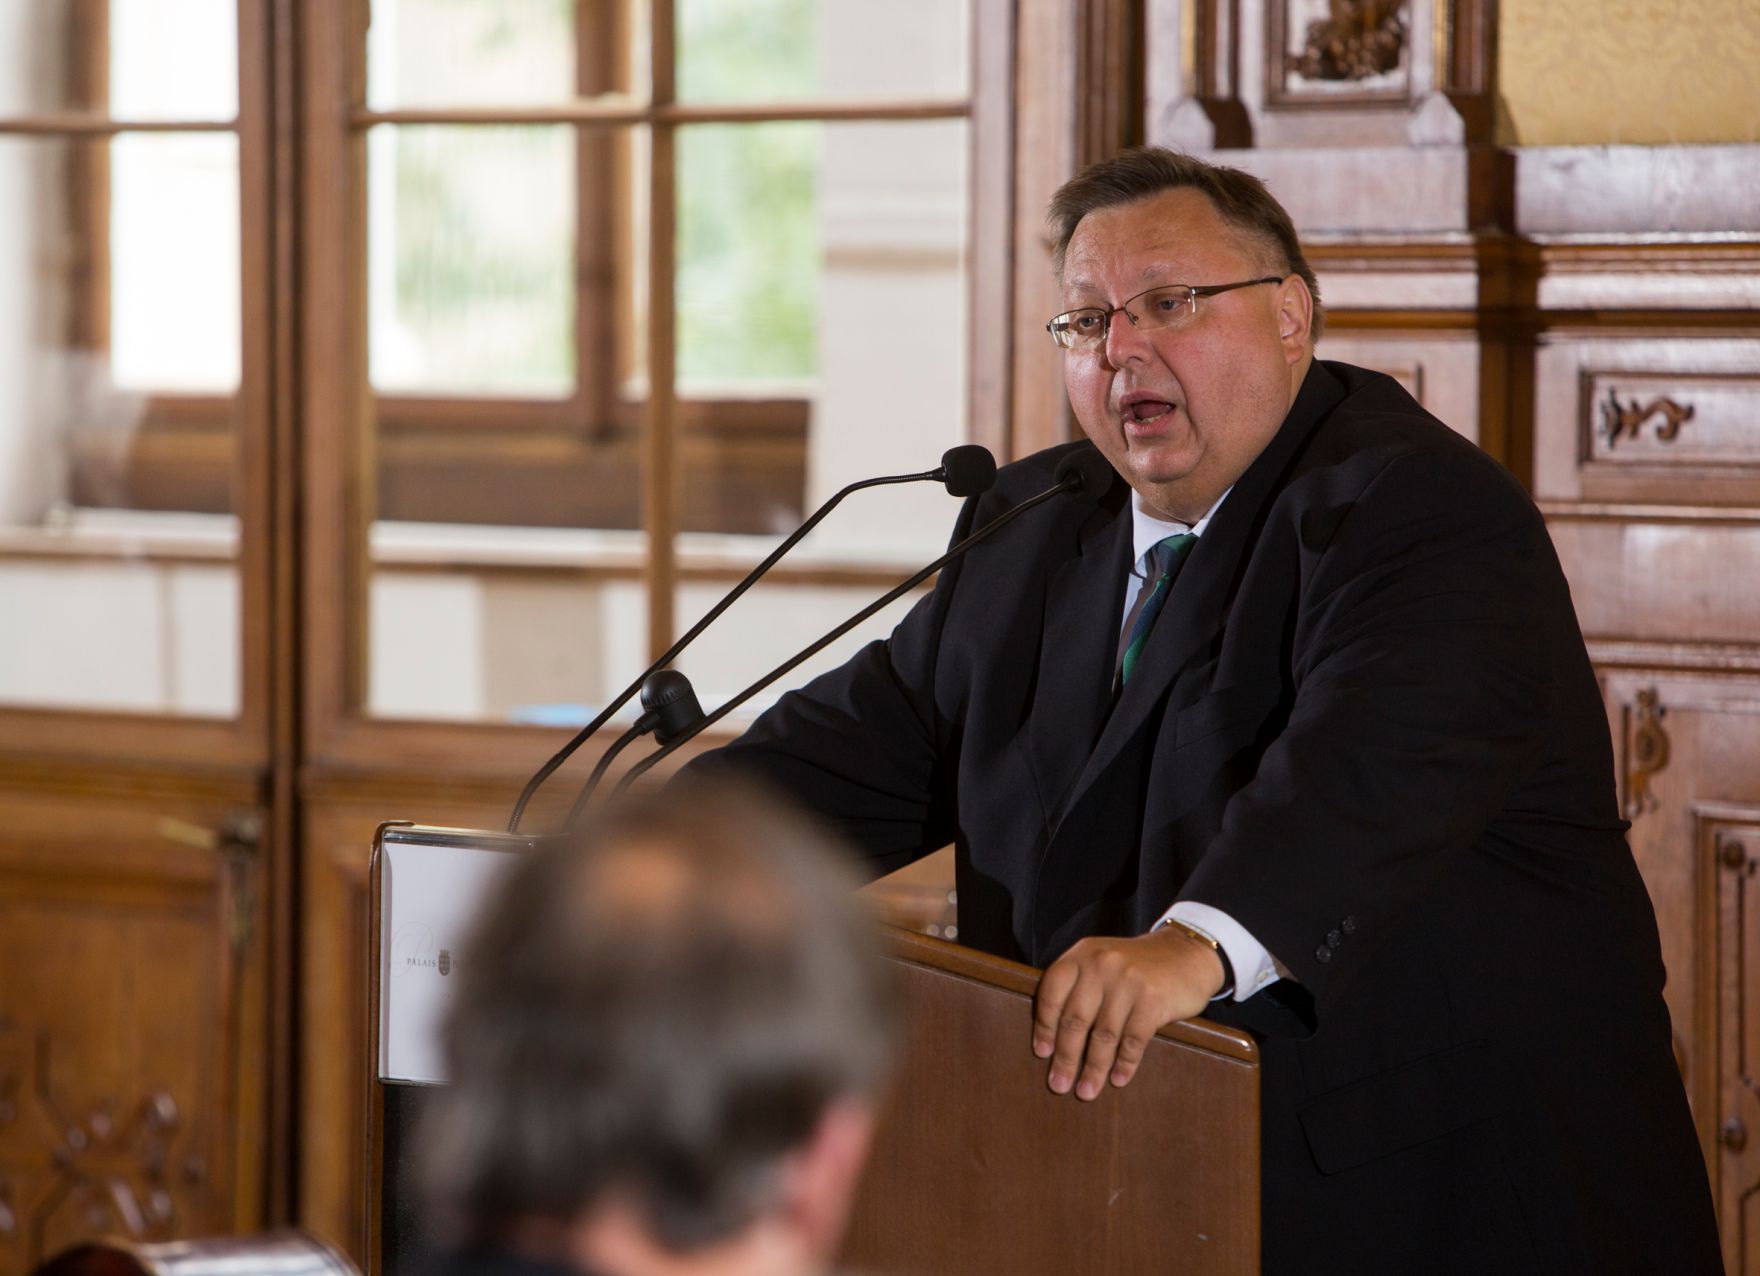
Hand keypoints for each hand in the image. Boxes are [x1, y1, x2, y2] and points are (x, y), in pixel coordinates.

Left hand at [1032, 927, 1225, 1099]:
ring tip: (1086, 1091)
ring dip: (1094, 1069)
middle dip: (1066, 1058)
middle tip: (1058, 1085)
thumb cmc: (1137, 966)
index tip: (1042, 1054)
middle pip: (1076, 1019)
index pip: (1052, 993)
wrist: (1187, 951)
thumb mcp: (1102, 961)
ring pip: (1104, 1035)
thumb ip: (1079, 986)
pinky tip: (1118, 1079)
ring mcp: (1128, 981)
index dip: (1045, 1027)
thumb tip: (1054, 1039)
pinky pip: (1133, 1040)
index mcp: (1082, 954)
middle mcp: (1101, 964)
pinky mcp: (1154, 999)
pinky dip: (1124, 1063)